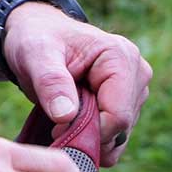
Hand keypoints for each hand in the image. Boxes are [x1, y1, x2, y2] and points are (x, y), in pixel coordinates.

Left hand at [1, 3, 150, 164]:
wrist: (36, 34)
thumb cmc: (36, 38)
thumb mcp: (35, 54)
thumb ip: (51, 82)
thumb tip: (65, 117)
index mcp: (120, 57)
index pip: (118, 115)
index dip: (87, 130)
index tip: (56, 127)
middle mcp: (137, 74)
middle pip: (121, 127)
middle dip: (87, 134)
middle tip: (54, 124)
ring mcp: (134, 91)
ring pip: (120, 135)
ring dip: (89, 136)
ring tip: (61, 117)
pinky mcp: (128, 104)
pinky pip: (116, 136)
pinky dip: (93, 138)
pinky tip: (71, 124)